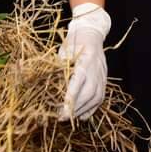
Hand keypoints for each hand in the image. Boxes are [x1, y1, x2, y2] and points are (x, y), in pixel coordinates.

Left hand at [58, 3, 110, 120]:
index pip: (79, 81)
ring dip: (81, 110)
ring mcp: (103, 76)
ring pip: (96, 99)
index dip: (71, 97)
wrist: (91, 35)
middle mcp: (97, 69)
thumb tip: (46, 84)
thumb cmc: (74, 42)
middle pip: (89, 93)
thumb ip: (58, 67)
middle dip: (74, 108)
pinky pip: (100, 99)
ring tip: (68, 117)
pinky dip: (90, 109)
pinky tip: (80, 115)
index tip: (61, 109)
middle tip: (60, 117)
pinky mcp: (104, 81)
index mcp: (86, 60)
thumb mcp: (63, 51)